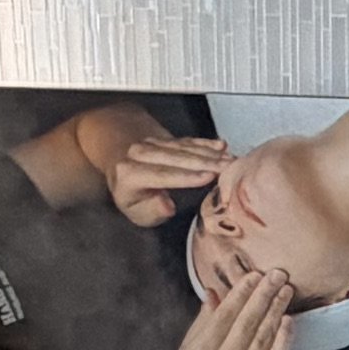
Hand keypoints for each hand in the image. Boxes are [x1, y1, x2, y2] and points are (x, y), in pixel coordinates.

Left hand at [101, 130, 232, 225]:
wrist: (117, 162)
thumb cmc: (131, 194)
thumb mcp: (134, 211)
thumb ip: (151, 211)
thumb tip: (168, 206)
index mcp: (129, 174)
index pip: (162, 175)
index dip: (186, 176)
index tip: (208, 177)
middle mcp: (139, 153)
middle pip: (176, 157)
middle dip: (205, 162)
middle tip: (229, 168)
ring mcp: (153, 143)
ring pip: (184, 147)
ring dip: (210, 153)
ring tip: (231, 160)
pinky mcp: (164, 138)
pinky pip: (187, 140)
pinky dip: (205, 143)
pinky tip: (221, 145)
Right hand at [173, 264, 296, 349]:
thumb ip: (203, 322)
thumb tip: (214, 293)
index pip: (224, 317)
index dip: (240, 294)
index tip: (253, 275)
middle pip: (247, 324)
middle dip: (263, 295)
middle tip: (277, 275)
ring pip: (263, 338)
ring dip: (276, 311)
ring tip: (285, 290)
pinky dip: (284, 339)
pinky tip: (289, 321)